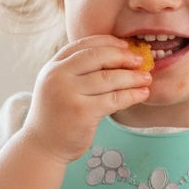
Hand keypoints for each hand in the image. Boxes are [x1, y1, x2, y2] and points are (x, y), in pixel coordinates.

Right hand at [23, 36, 150, 162]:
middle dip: (123, 57)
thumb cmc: (57, 116)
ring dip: (132, 77)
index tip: (125, 46)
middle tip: (140, 61)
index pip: (84, 44)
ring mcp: (69, 93)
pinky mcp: (82, 112)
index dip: (108, 42)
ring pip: (109, 78)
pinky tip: (142, 94)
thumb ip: (76, 71)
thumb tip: (114, 56)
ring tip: (146, 78)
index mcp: (53, 66)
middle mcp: (58, 76)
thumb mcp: (58, 86)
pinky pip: (114, 99)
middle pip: (98, 57)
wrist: (43, 146)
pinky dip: (131, 95)